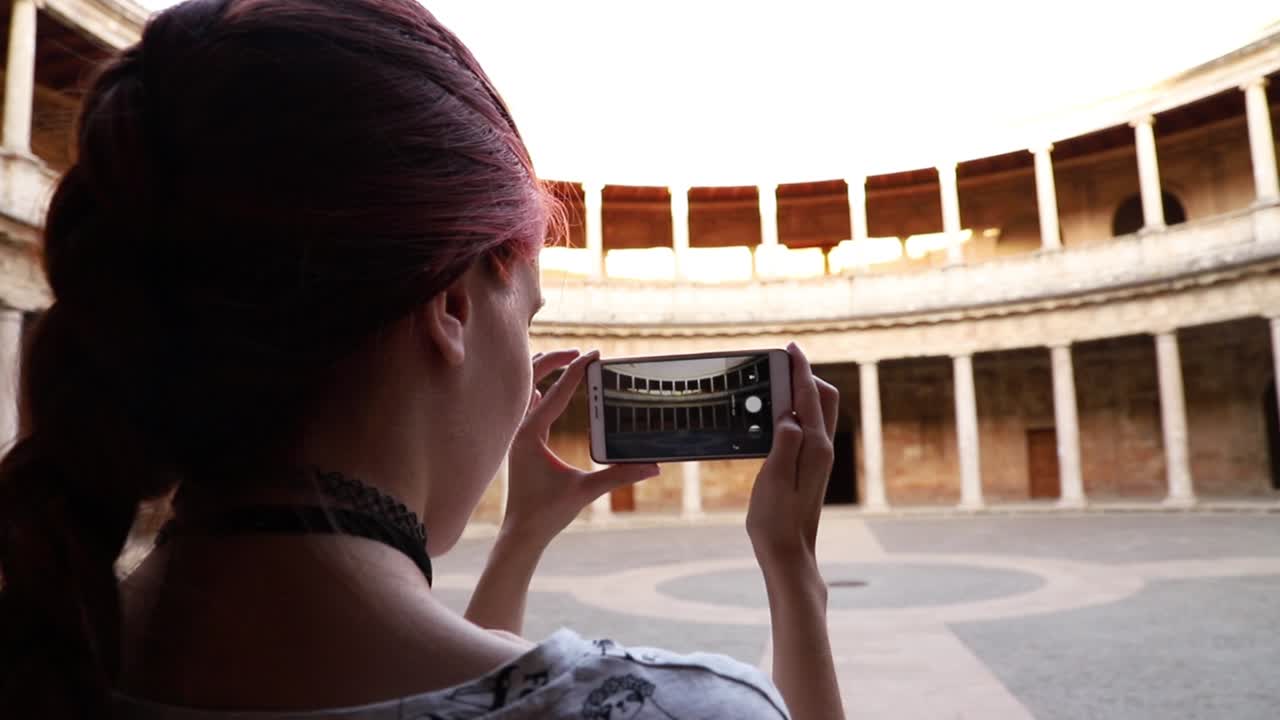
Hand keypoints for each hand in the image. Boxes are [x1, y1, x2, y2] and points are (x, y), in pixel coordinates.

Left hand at [502, 349, 658, 545]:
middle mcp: (519, 430)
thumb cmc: (547, 513)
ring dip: (544, 373)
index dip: (577, 371)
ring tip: (567, 360)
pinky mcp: (521, 443)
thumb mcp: (586, 492)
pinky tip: (545, 390)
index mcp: (530, 435)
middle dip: (555, 361)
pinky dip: (537, 393)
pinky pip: (527, 409)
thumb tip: (653, 467)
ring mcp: (517, 435)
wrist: (521, 533)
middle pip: (532, 380)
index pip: (556, 392)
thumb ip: (618, 476)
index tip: (594, 354)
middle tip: (581, 353)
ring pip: (526, 391)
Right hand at [746, 342, 839, 569]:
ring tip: (779, 381)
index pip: (809, 397)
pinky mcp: (811, 468)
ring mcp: (819, 459)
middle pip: (823, 399)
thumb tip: (790, 413)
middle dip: (806, 375)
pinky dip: (797, 411)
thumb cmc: (776, 521)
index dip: (800, 369)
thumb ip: (784, 443)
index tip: (791, 347)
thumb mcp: (773, 479)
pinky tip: (778, 415)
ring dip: (802, 393)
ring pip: (818, 413)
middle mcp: (822, 449)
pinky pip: (808, 427)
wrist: (789, 554)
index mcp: (814, 448)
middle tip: (784, 361)